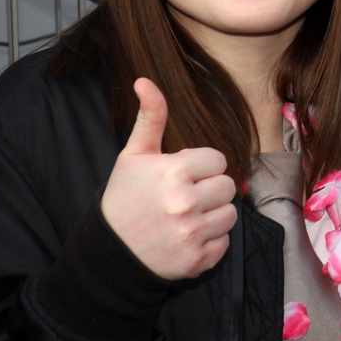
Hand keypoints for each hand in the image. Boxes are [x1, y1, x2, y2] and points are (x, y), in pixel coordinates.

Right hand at [100, 79, 237, 279]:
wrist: (109, 253)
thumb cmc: (124, 198)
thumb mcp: (133, 155)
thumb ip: (150, 117)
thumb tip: (145, 80)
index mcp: (174, 171)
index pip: (218, 160)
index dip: (201, 166)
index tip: (182, 175)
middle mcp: (186, 202)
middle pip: (228, 186)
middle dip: (209, 189)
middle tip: (184, 197)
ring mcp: (192, 233)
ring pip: (230, 214)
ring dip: (213, 215)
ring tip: (186, 217)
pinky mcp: (197, 260)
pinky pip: (224, 242)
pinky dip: (210, 241)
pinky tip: (186, 237)